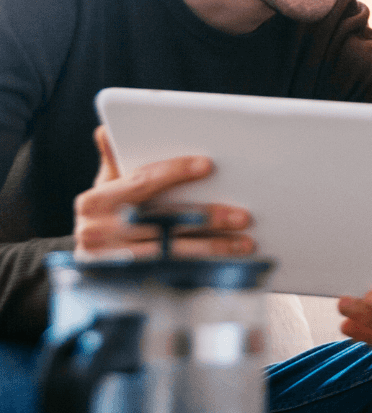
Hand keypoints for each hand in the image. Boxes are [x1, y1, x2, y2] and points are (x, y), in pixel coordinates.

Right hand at [74, 126, 253, 257]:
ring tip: (245, 241)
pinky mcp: (127, 284)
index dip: (176, 172)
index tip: (208, 165)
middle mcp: (98, 233)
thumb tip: (107, 129)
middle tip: (243, 215)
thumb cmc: (106, 213)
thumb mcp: (104, 187)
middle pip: (165, 221)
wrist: (86, 263)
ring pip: (173, 251)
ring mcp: (113, 262)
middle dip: (208, 217)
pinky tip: (227, 263)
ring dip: (213, 246)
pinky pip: (173, 273)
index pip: (143, 181)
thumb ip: (113, 159)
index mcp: (94, 202)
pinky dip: (202, 268)